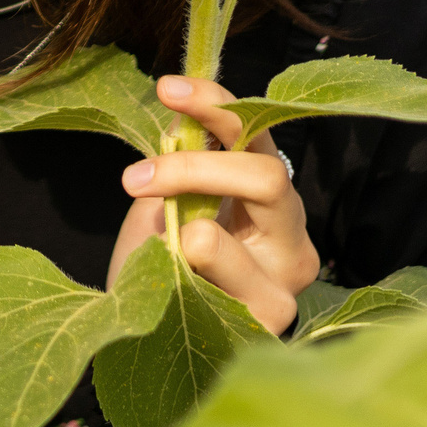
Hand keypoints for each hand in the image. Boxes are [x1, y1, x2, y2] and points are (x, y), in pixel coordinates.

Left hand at [104, 75, 319, 335]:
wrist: (143, 338)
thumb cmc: (158, 266)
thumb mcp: (162, 209)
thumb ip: (178, 169)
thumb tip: (177, 117)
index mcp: (266, 197)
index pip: (254, 134)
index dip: (216, 103)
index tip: (167, 88)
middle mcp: (288, 234)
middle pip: (268, 175)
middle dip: (197, 166)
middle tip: (138, 176)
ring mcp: (285, 279)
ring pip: (244, 234)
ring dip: (193, 223)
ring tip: (163, 239)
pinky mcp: (269, 320)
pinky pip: (238, 284)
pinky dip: (198, 270)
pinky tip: (177, 274)